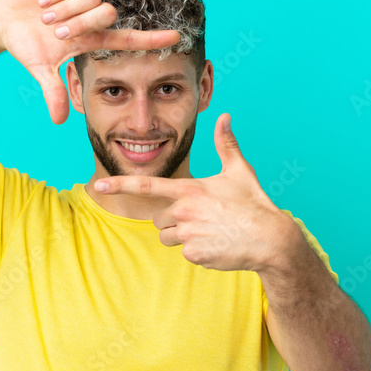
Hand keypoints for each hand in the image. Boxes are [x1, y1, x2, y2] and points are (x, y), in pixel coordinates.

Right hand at [0, 0, 181, 124]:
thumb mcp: (41, 70)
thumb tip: (59, 121)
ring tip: (44, 18)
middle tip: (57, 33)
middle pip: (106, 13)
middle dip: (81, 24)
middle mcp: (91, 16)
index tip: (177, 38)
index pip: (129, 38)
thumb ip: (53, 92)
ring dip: (65, 10)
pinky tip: (41, 3)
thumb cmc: (28, 46)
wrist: (5, 21)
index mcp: (92, 38)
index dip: (152, 39)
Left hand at [94, 114, 290, 271]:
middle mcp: (184, 211)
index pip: (147, 185)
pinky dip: (198, 251)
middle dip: (174, 221)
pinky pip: (184, 253)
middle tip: (202, 219)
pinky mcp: (194, 254)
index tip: (99, 186)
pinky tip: (217, 245)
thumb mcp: (240, 171)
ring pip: (167, 238)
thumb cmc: (255, 203)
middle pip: (159, 219)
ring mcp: (188, 234)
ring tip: (210, 232)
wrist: (270, 239)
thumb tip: (225, 116)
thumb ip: (226, 144)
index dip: (120, 184)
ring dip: (182, 237)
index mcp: (190, 189)